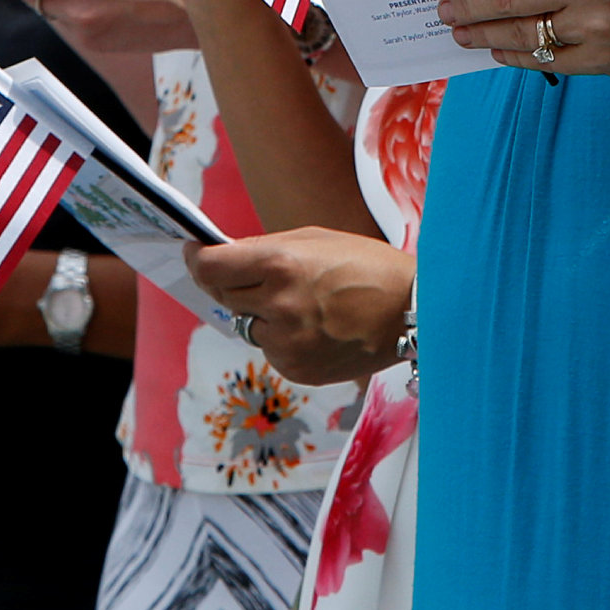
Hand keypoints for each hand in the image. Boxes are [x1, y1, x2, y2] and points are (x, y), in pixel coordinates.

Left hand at [185, 229, 413, 384]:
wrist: (414, 311)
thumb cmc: (367, 266)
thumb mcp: (314, 239)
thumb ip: (263, 249)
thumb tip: (221, 258)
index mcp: (281, 264)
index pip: (210, 269)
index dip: (197, 260)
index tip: (195, 254)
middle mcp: (278, 307)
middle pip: (223, 297)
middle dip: (230, 284)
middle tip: (252, 275)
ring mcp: (287, 344)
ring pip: (247, 326)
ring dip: (260, 314)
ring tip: (302, 303)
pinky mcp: (297, 370)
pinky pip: (271, 350)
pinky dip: (282, 338)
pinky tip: (315, 327)